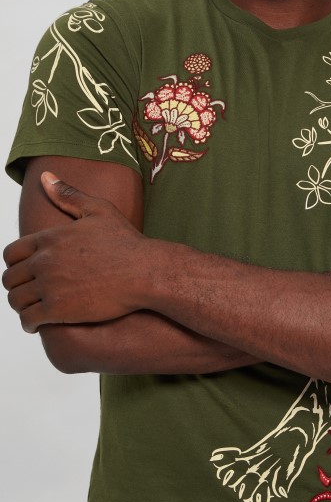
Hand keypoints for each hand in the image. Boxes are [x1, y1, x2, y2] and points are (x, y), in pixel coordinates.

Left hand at [3, 172, 148, 332]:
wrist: (146, 272)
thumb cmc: (126, 242)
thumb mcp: (98, 210)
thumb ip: (68, 194)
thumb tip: (45, 177)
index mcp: (49, 238)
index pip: (10, 253)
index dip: (14, 264)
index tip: (24, 271)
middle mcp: (44, 261)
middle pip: (10, 278)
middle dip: (16, 286)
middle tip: (28, 292)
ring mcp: (50, 286)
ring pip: (16, 300)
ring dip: (21, 305)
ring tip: (32, 309)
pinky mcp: (59, 310)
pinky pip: (29, 320)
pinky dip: (29, 324)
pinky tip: (38, 325)